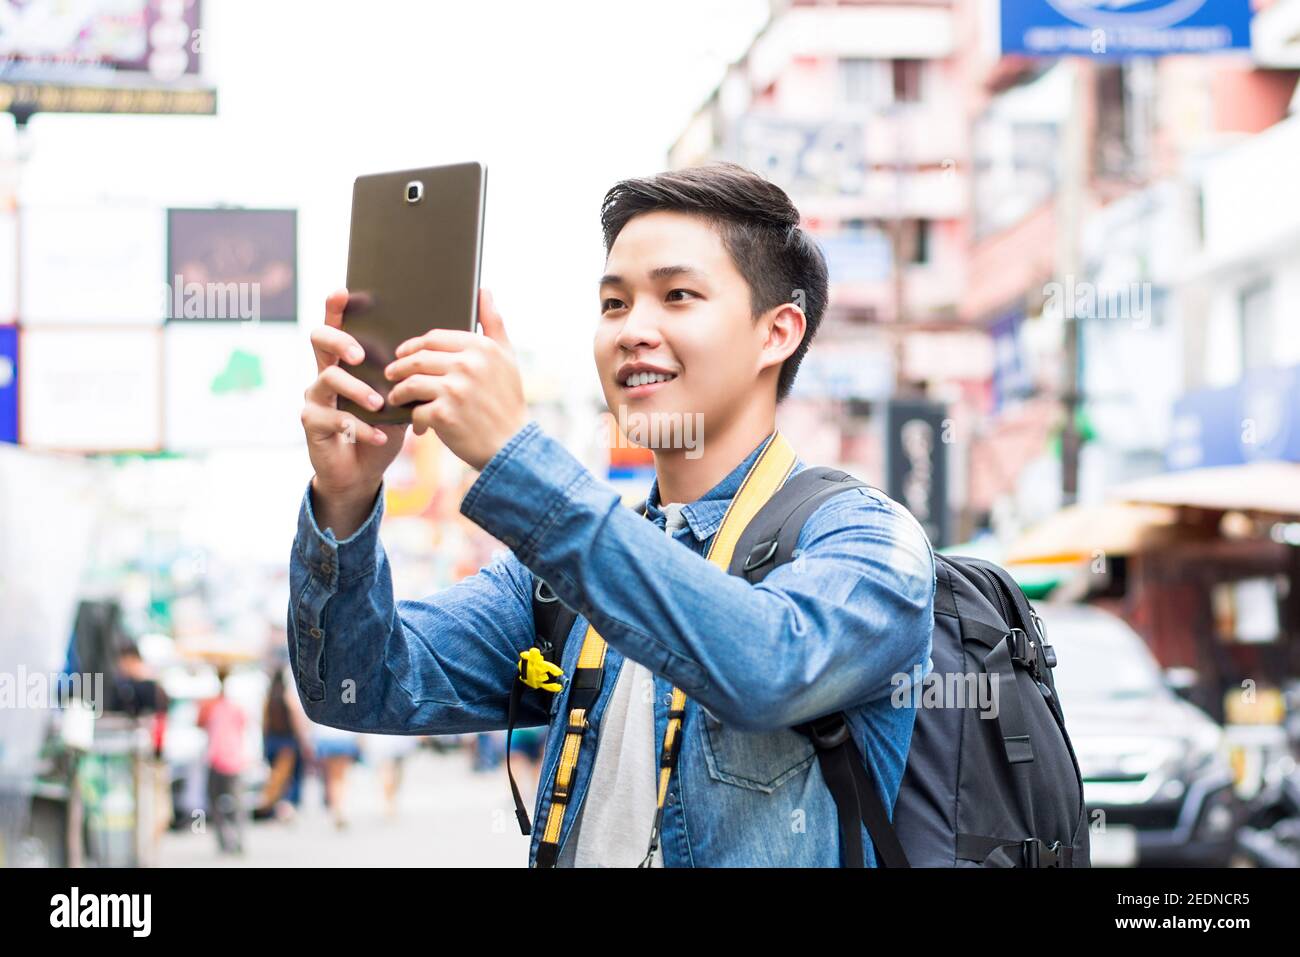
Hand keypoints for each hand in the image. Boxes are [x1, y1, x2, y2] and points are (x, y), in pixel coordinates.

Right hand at [301, 290, 406, 500]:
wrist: (362, 471)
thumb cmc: (384, 428)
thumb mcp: (402, 398)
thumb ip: (412, 375)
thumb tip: (442, 348)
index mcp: (347, 361)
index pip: (339, 325)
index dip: (336, 307)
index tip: (343, 291)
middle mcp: (326, 372)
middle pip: (319, 340)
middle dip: (339, 341)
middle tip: (360, 355)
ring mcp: (316, 397)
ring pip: (328, 378)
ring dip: (356, 390)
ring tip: (378, 403)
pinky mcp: (313, 422)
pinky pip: (334, 418)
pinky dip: (362, 427)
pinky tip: (380, 435)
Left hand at [383, 288, 527, 470]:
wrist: (513, 448)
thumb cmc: (508, 402)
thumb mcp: (507, 359)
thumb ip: (494, 323)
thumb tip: (483, 289)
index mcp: (482, 347)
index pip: (434, 338)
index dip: (414, 346)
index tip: (403, 354)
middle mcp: (469, 365)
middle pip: (418, 359)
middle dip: (400, 368)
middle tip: (392, 375)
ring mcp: (455, 390)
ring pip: (411, 383)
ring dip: (399, 391)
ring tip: (396, 397)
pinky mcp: (445, 415)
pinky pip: (416, 411)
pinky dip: (413, 419)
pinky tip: (417, 425)